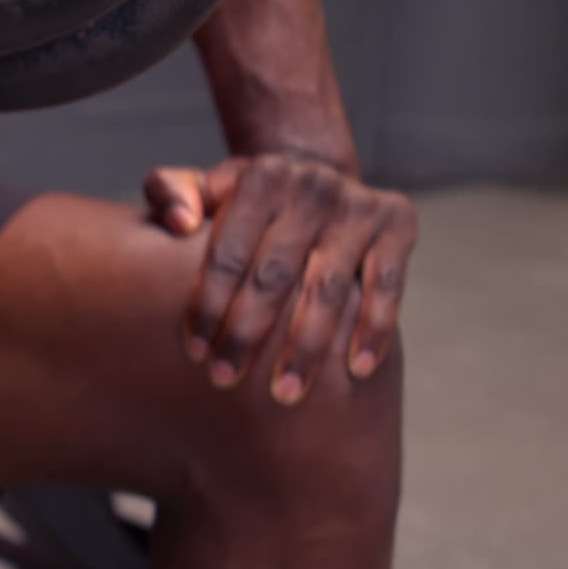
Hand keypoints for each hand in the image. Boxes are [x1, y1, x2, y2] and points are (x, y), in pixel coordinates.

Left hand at [144, 155, 417, 404]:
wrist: (312, 174)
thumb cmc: (241, 200)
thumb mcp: (200, 186)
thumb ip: (170, 191)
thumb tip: (178, 223)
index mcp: (258, 178)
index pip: (227, 252)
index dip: (208, 305)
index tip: (194, 352)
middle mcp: (310, 186)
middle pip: (274, 276)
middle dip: (247, 335)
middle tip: (225, 381)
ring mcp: (356, 205)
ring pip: (328, 289)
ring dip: (306, 347)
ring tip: (284, 394)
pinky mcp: (397, 222)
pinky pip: (387, 285)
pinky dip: (375, 329)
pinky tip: (357, 371)